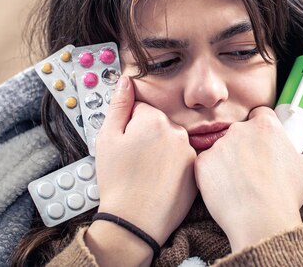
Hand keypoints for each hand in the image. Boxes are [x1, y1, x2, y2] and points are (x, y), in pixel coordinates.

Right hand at [92, 76, 197, 245]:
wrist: (134, 222)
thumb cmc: (117, 182)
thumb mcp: (107, 139)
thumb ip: (118, 105)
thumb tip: (126, 81)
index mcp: (154, 119)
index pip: (141, 109)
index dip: (128, 126)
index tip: (125, 145)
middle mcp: (177, 131)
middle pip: (158, 124)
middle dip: (147, 137)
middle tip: (134, 161)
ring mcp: (189, 151)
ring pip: (171, 142)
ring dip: (161, 151)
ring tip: (146, 173)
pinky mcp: (196, 170)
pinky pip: (182, 160)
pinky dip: (172, 167)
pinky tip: (159, 181)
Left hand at [194, 106, 302, 251]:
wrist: (260, 221)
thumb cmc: (287, 195)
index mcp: (265, 126)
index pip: (260, 114)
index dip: (262, 128)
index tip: (264, 144)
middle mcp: (239, 130)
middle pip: (239, 130)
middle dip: (244, 144)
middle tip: (253, 168)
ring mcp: (218, 146)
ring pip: (221, 147)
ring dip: (228, 159)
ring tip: (239, 182)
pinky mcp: (203, 163)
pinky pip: (206, 163)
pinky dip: (213, 173)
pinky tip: (225, 188)